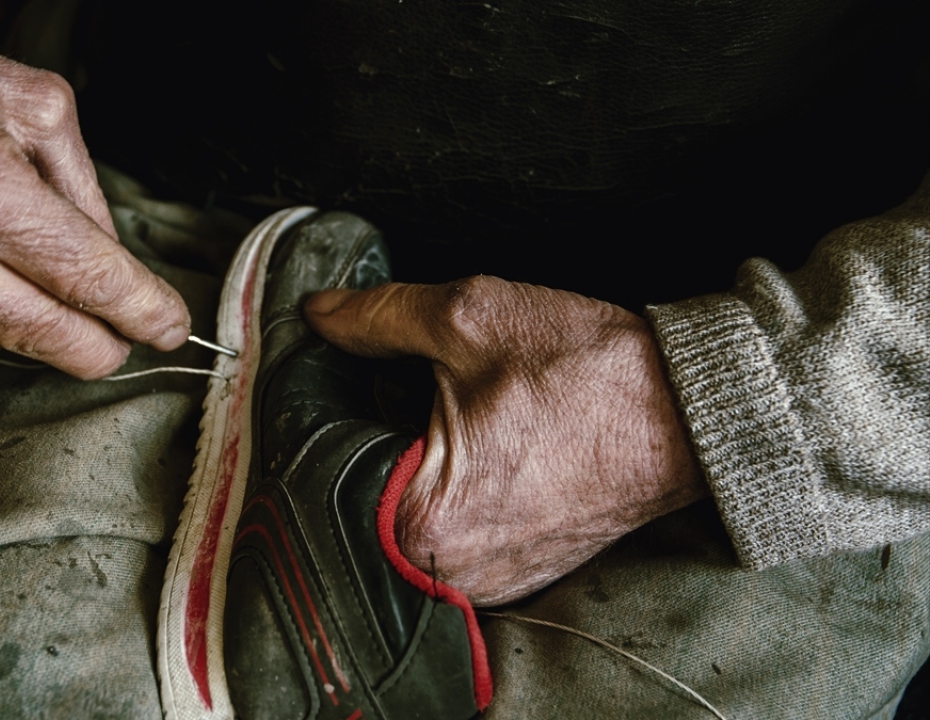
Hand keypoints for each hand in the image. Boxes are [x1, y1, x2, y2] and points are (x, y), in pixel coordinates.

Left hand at [306, 276, 706, 604]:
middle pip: (359, 495)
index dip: (325, 410)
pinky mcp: (509, 576)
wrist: (689, 413)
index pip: (322, 466)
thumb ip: (376, 317)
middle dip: (367, 436)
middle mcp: (444, 572)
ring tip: (448, 421)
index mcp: (419, 523)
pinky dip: (443, 492)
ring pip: (399, 517)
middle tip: (408, 391)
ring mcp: (481, 583)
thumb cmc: (590, 373)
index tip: (342, 374)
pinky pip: (444, 534)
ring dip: (405, 467)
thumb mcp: (469, 318)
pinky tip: (474, 451)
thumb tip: (320, 315)